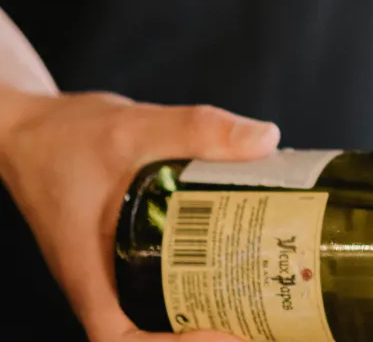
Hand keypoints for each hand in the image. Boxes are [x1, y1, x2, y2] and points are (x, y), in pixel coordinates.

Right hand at [0, 86, 279, 341]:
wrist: (31, 129)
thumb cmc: (63, 137)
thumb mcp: (135, 126)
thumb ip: (198, 129)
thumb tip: (265, 140)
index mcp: (91, 272)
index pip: (121, 339)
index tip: (226, 332)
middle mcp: (104, 279)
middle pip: (156, 327)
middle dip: (212, 326)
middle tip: (267, 310)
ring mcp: (116, 264)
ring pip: (166, 299)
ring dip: (213, 298)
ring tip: (267, 285)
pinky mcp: (129, 245)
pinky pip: (168, 268)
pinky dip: (205, 264)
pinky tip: (246, 243)